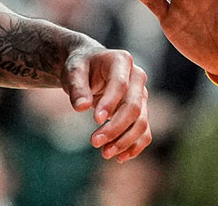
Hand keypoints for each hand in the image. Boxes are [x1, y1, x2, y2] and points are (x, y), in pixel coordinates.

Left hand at [61, 44, 150, 161]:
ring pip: (141, 122)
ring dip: (124, 140)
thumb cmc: (80, 67)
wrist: (89, 68)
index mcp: (121, 61)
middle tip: (94, 142)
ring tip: (104, 153)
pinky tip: (120, 157)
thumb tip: (81, 107)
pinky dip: (134, 146)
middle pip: (133, 106)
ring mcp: (142, 95)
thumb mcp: (72, 72)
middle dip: (115, 127)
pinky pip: (144, 131)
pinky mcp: (141, 111)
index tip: (95, 120)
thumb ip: (76, 87)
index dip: (110, 103)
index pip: (121, 85)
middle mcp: (137, 77)